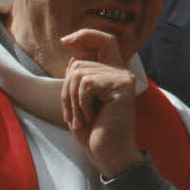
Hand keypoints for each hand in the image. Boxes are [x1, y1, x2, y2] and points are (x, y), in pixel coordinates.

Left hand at [60, 29, 140, 177]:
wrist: (109, 155)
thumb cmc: (94, 132)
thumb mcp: (80, 101)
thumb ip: (79, 78)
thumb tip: (75, 57)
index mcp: (113, 74)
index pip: (105, 40)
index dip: (86, 35)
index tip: (66, 41)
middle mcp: (122, 73)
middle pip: (78, 63)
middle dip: (67, 90)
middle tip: (77, 115)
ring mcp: (124, 78)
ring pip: (79, 73)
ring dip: (73, 100)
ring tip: (85, 118)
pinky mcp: (123, 86)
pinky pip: (86, 83)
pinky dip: (81, 103)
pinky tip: (92, 117)